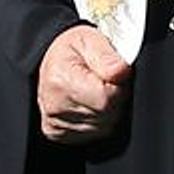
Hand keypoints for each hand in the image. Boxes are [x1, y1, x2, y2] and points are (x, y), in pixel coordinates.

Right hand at [37, 25, 132, 142]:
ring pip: (102, 127)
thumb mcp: (92, 39)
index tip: (114, 75)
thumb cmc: (73, 49)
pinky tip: (90, 103)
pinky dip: (97, 120)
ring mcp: (53, 122)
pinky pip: (92, 134)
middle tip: (108, 82)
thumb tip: (121, 72)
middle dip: (116, 98)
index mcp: (60, 80)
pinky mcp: (55, 133)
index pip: (106, 98)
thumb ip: (108, 56)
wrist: (52, 60)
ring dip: (108, 111)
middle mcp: (53, 105)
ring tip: (98, 91)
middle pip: (106, 115)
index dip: (119, 86)